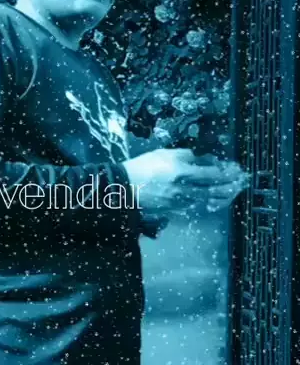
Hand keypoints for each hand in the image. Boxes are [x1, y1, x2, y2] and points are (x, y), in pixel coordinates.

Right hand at [122, 148, 249, 218]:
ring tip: (232, 193)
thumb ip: (187, 156)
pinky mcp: (174, 211)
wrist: (124, 189)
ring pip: (207, 202)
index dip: (227, 173)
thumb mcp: (165, 154)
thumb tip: (205, 160)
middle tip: (241, 184)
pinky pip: (196, 208)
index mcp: (181, 173)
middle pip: (214, 191)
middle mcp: (183, 190)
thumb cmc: (142, 167)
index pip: (212, 174)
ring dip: (222, 198)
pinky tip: (213, 201)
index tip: (237, 170)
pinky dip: (208, 204)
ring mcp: (179, 203)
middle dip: (231, 187)